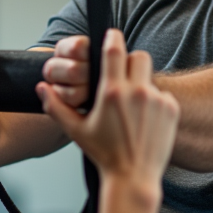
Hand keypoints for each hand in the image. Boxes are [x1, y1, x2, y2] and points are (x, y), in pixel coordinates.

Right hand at [38, 30, 178, 196]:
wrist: (133, 177)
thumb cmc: (104, 154)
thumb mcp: (76, 131)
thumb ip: (55, 107)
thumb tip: (42, 88)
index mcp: (111, 92)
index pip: (115, 50)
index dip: (113, 38)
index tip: (111, 36)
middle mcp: (136, 92)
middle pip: (138, 56)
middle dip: (130, 62)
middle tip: (122, 77)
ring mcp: (156, 100)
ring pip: (150, 76)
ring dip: (141, 83)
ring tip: (132, 105)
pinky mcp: (171, 109)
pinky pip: (162, 94)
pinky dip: (154, 102)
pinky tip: (144, 119)